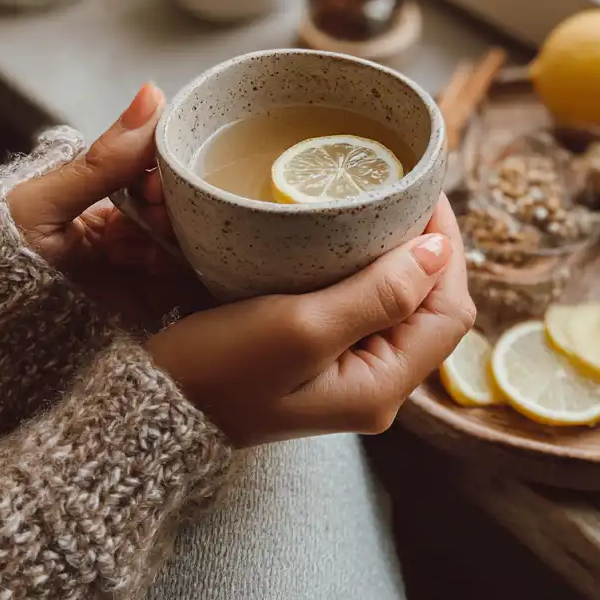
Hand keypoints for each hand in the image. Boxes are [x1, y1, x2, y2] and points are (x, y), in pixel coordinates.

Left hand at [7, 83, 199, 326]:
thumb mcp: (43, 204)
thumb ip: (102, 160)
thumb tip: (151, 93)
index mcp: (98, 197)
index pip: (151, 173)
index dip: (164, 174)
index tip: (160, 184)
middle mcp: (122, 230)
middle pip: (174, 211)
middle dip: (177, 213)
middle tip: (161, 223)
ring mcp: (136, 271)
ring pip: (185, 247)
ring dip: (181, 248)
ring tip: (157, 256)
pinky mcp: (148, 308)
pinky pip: (187, 289)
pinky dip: (193, 280)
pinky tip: (180, 276)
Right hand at [147, 194, 475, 445]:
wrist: (149, 408)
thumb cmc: (217, 372)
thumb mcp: (301, 328)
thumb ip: (378, 293)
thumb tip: (441, 250)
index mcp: (382, 385)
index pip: (450, 311)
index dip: (449, 250)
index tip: (427, 193)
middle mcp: (374, 384)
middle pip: (430, 306)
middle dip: (428, 248)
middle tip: (405, 191)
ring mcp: (346, 373)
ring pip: (398, 303)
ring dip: (398, 256)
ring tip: (383, 205)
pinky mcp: (317, 358)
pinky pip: (363, 306)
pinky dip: (365, 269)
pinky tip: (346, 239)